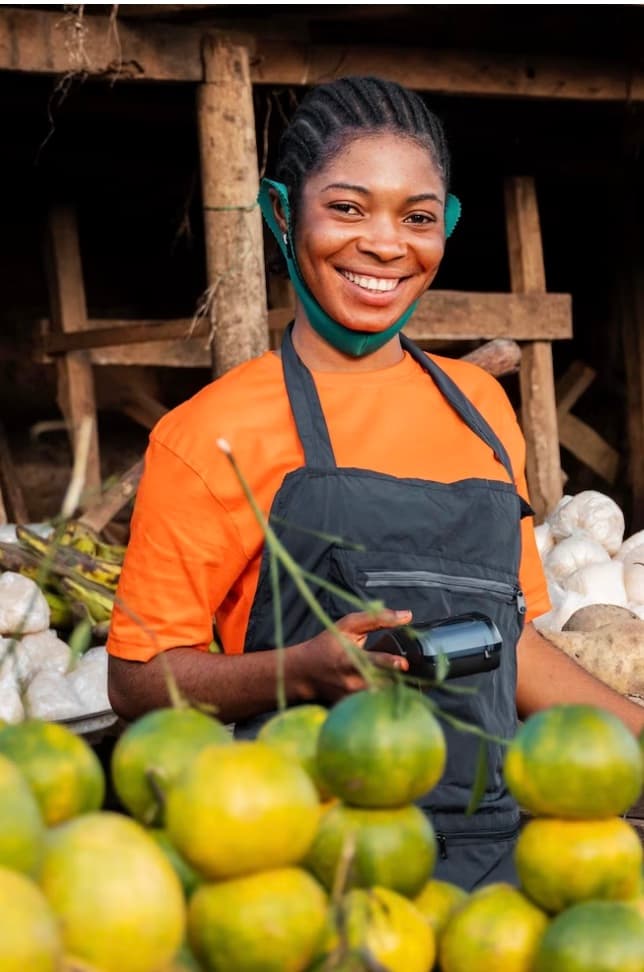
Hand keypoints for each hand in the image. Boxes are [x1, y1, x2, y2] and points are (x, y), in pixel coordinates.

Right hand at [290, 608, 411, 704]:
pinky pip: (375, 705)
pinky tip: (392, 692)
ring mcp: (351, 697)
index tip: (403, 663)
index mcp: (349, 658)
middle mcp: (351, 681)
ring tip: (406, 682)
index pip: (371, 661)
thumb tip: (407, 615)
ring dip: (395, 689)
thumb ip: (376, 618)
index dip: (388, 663)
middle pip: (382, 684)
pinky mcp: (352, 708)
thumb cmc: (327, 645)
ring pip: (382, 697)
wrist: (303, 672)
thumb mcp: (347, 626)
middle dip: (399, 679)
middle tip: (412, 674)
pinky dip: (386, 698)